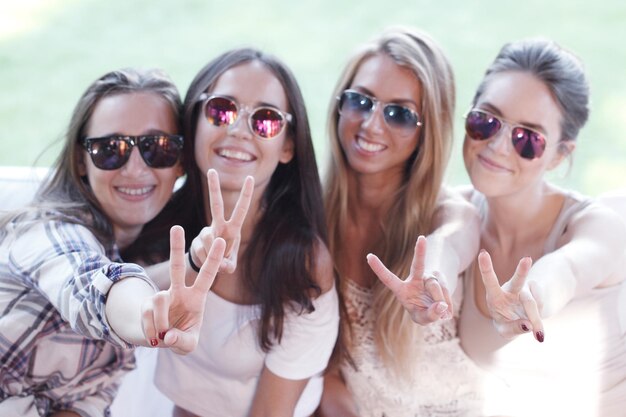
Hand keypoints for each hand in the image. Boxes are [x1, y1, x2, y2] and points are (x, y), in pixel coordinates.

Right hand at [142, 225, 224, 353]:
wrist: (160, 341)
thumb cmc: (182, 338)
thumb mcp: (188, 345)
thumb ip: (182, 341)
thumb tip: (168, 335)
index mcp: (197, 297)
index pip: (208, 275)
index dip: (214, 259)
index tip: (221, 241)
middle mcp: (179, 292)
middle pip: (177, 266)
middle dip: (177, 247)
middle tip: (176, 227)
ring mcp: (162, 296)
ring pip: (158, 299)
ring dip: (161, 322)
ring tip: (162, 336)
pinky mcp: (146, 304)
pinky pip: (147, 313)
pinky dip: (150, 330)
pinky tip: (154, 337)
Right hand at [189, 168, 253, 273]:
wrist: (204, 267)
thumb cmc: (223, 261)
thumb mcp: (230, 265)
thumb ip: (228, 266)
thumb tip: (221, 265)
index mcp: (233, 230)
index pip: (241, 210)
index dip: (245, 195)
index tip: (250, 177)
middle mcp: (219, 227)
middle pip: (215, 205)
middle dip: (213, 188)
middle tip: (211, 170)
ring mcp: (206, 232)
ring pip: (208, 239)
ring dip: (214, 256)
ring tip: (216, 262)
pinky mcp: (196, 241)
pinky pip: (200, 252)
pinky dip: (205, 262)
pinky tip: (206, 262)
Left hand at [366, 235, 453, 324]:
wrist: (439, 304)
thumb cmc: (423, 311)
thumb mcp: (422, 318)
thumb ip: (429, 315)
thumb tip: (441, 306)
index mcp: (402, 289)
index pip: (388, 279)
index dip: (379, 269)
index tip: (368, 256)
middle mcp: (415, 279)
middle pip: (418, 265)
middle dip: (420, 252)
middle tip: (422, 238)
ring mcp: (430, 277)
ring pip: (435, 286)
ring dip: (440, 301)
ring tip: (442, 313)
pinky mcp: (442, 279)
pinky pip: (446, 291)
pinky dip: (448, 305)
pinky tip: (447, 312)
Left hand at [478, 250, 543, 341]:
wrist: (525, 321)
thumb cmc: (509, 323)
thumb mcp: (506, 331)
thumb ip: (514, 328)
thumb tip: (528, 325)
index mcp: (495, 296)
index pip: (489, 282)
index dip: (486, 268)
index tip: (483, 253)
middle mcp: (510, 290)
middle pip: (517, 282)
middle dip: (522, 271)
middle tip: (527, 259)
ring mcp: (526, 290)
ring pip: (531, 303)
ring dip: (535, 320)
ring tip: (539, 337)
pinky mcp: (538, 293)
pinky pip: (540, 309)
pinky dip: (538, 321)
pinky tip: (534, 322)